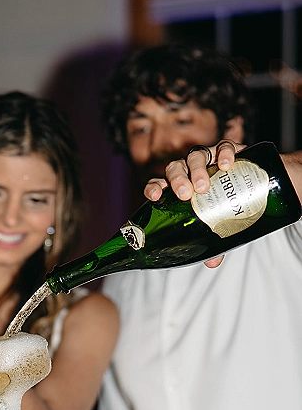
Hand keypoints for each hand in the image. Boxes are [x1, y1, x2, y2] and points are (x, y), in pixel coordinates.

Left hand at [144, 141, 246, 267]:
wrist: (254, 184)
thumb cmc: (225, 205)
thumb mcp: (217, 224)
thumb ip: (212, 242)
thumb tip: (212, 263)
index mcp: (179, 187)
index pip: (159, 184)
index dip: (154, 188)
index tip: (155, 196)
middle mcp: (189, 171)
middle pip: (175, 169)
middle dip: (178, 180)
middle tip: (186, 195)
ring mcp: (208, 158)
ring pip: (196, 156)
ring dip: (197, 169)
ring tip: (205, 185)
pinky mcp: (228, 149)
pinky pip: (224, 146)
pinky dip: (224, 153)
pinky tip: (226, 165)